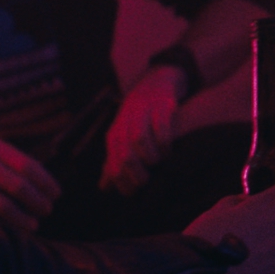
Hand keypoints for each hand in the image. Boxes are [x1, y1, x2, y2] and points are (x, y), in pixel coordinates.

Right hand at [0, 133, 62, 232]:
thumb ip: (11, 161)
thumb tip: (42, 180)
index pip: (29, 167)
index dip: (46, 182)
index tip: (57, 194)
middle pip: (19, 186)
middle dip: (38, 201)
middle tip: (48, 210)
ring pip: (2, 204)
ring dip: (22, 217)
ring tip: (34, 225)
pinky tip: (9, 231)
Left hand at [101, 65, 183, 195]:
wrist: (156, 81)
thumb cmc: (139, 117)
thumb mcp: (124, 137)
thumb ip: (116, 161)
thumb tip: (104, 188)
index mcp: (115, 134)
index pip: (114, 163)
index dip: (123, 182)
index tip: (135, 192)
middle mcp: (125, 123)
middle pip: (124, 153)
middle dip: (136, 172)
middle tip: (148, 181)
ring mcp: (143, 112)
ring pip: (139, 139)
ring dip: (149, 156)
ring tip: (159, 164)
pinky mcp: (161, 104)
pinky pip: (161, 125)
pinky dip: (165, 141)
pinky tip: (170, 149)